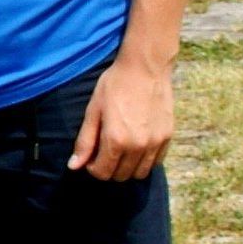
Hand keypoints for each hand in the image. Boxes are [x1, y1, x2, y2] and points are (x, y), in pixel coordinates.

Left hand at [69, 55, 174, 180]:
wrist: (145, 68)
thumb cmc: (114, 86)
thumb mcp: (93, 112)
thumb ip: (84, 142)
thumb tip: (74, 166)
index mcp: (116, 140)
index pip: (102, 173)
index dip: (92, 167)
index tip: (91, 156)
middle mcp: (138, 146)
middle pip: (120, 176)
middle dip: (108, 168)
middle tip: (104, 151)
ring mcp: (155, 143)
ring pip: (140, 173)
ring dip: (127, 167)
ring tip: (120, 150)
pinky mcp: (168, 137)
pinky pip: (156, 162)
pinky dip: (144, 160)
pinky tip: (136, 145)